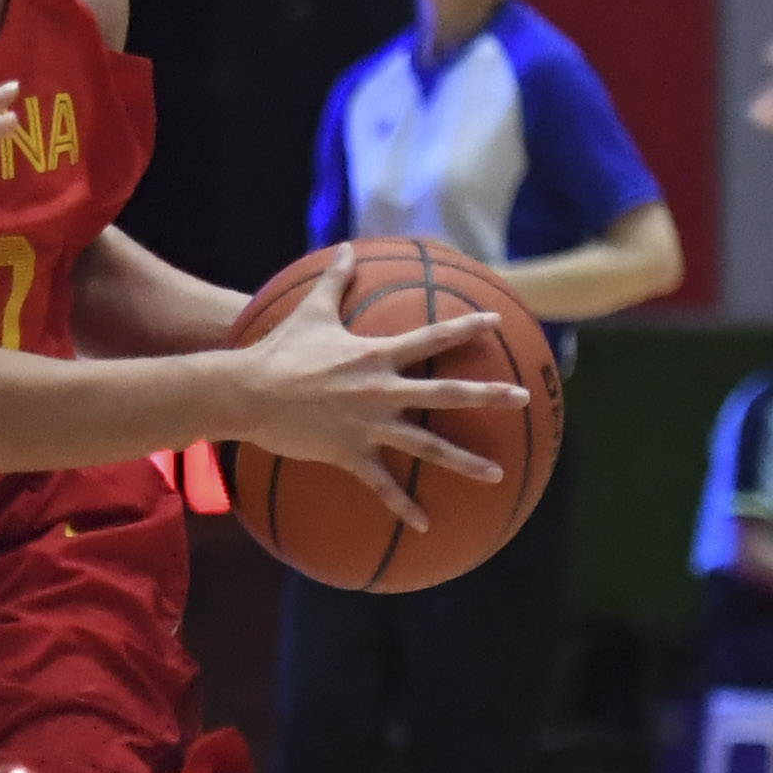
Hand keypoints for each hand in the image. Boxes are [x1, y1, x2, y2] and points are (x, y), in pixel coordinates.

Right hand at [225, 256, 528, 528]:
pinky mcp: (351, 454)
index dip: (467, 328)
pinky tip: (425, 525)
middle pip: (447, 393)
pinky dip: (404, 507)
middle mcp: (382, 389)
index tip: (497, 324)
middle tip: (524, 397)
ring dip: (465, 462)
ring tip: (497, 475)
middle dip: (489, 395)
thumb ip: (334, 278)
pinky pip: (383, 485)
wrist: (248, 391)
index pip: (433, 337)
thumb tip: (346, 247)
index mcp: (377, 354)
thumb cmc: (280, 350)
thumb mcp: (312, 310)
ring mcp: (369, 425)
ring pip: (428, 447)